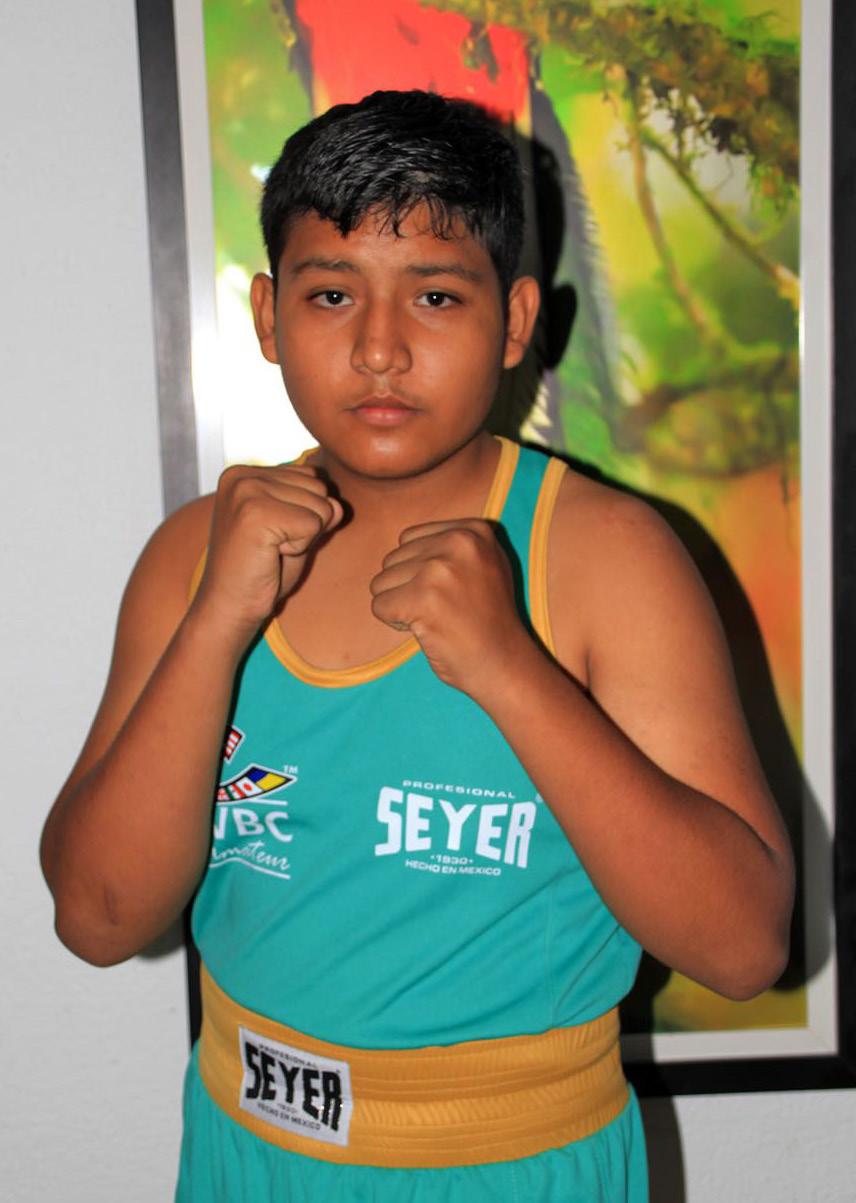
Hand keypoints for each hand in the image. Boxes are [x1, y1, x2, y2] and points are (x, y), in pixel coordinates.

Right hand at [193, 463, 342, 644]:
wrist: (228, 607)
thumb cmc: (260, 572)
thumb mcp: (295, 530)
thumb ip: (318, 509)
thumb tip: (339, 505)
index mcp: (245, 473)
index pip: (312, 477)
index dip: (303, 514)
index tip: (270, 535)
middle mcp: (242, 475)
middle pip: (319, 488)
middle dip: (306, 524)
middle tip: (270, 547)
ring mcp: (246, 491)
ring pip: (321, 506)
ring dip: (303, 537)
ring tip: (270, 550)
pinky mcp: (254, 513)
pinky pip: (313, 524)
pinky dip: (300, 548)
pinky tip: (269, 556)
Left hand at [369, 519, 529, 696]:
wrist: (503, 663)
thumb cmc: (487, 621)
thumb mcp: (483, 566)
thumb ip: (451, 547)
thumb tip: (405, 540)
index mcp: (473, 531)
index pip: (409, 539)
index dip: (418, 571)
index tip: (450, 592)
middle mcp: (459, 542)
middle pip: (393, 559)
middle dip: (407, 588)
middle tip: (442, 610)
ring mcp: (441, 569)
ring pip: (381, 582)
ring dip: (400, 606)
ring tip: (436, 619)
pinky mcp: (424, 598)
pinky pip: (379, 606)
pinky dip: (394, 623)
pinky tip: (426, 629)